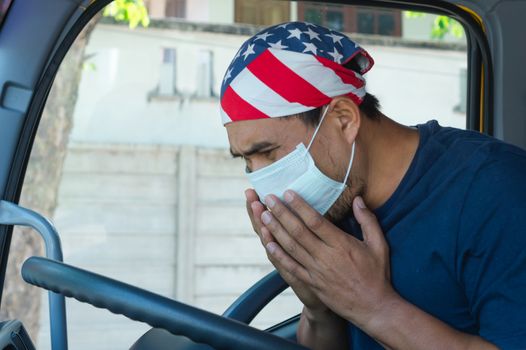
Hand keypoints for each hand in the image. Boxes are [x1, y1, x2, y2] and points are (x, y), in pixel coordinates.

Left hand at [259, 190, 397, 330]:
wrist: (373, 308)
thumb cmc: (376, 275)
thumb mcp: (379, 245)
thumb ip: (368, 220)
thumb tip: (358, 199)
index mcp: (341, 244)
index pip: (315, 221)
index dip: (299, 206)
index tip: (288, 193)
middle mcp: (325, 256)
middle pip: (298, 231)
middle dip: (281, 213)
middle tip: (268, 199)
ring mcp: (316, 271)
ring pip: (291, 247)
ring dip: (276, 230)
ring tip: (263, 216)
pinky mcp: (311, 283)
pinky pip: (291, 267)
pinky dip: (278, 255)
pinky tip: (268, 244)